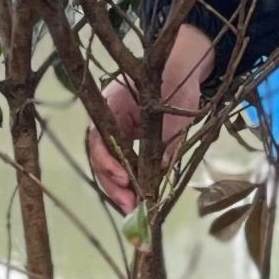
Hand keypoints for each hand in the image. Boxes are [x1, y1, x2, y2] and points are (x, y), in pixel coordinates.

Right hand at [90, 25, 214, 212]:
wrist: (180, 70)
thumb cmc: (176, 84)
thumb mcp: (174, 112)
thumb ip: (166, 139)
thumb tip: (162, 169)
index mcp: (111, 105)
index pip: (98, 138)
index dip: (107, 161)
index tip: (124, 178)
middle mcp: (108, 121)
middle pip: (100, 157)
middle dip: (112, 184)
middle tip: (129, 205)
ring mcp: (116, 132)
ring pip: (108, 164)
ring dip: (118, 188)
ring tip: (132, 208)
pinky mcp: (127, 142)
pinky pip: (122, 163)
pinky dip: (128, 181)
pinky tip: (137, 197)